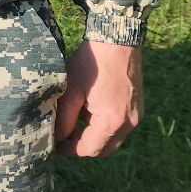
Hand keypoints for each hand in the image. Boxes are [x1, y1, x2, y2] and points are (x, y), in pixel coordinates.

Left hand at [56, 41, 142, 157]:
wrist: (117, 41)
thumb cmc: (91, 63)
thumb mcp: (70, 91)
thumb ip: (63, 119)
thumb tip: (56, 138)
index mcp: (112, 121)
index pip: (89, 149)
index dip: (69, 150)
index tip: (54, 145)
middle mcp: (129, 123)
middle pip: (103, 149)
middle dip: (81, 146)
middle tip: (61, 138)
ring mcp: (136, 116)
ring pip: (112, 138)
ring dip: (92, 136)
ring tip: (71, 124)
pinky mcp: (137, 107)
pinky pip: (119, 126)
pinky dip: (103, 126)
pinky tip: (87, 113)